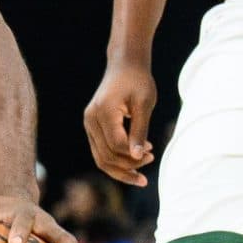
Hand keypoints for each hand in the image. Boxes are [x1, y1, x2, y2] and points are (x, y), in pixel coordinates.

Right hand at [83, 62, 157, 185]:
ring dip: (120, 169)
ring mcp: (89, 124)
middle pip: (105, 156)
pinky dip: (115, 160)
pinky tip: (133, 162)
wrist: (124, 65)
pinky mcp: (92, 126)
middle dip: (127, 167)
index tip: (153, 153)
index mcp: (103, 112)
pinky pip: (100, 151)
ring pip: (100, 158)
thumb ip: (140, 131)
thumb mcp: (144, 104)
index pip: (116, 145)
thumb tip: (138, 157)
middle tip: (151, 163)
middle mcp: (91, 120)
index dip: (134, 155)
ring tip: (141, 176)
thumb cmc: (138, 81)